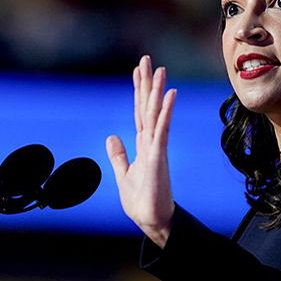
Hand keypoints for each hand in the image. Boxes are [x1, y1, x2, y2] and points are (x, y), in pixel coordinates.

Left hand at [106, 55, 176, 247]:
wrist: (152, 221)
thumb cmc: (141, 201)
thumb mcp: (123, 175)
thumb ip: (118, 156)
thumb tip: (111, 137)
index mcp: (143, 145)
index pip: (139, 112)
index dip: (138, 91)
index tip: (138, 71)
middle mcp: (151, 142)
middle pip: (147, 107)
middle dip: (147, 83)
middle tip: (147, 59)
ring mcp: (156, 148)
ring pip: (155, 114)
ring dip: (157, 91)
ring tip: (159, 70)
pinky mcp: (159, 157)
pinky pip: (161, 130)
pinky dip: (164, 112)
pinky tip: (169, 96)